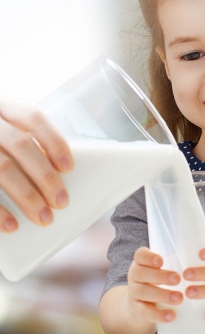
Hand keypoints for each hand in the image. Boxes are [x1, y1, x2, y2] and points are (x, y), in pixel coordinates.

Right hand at [0, 100, 73, 231]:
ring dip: (26, 196)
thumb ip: (22, 145)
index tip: (69, 168)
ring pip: (2, 168)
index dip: (54, 141)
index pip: (33, 117)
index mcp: (1, 107)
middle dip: (45, 176)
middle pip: (21, 145)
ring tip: (43, 217)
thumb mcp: (4, 133)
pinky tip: (10, 225)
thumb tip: (59, 174)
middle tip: (61, 202)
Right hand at [126, 247, 183, 323]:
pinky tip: (171, 315)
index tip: (161, 261)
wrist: (140, 304)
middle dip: (160, 276)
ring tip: (179, 298)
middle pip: (141, 273)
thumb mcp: (162, 269)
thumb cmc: (158, 280)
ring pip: (144, 292)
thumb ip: (175, 262)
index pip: (140, 255)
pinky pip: (145, 312)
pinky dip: (158, 314)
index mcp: (141, 262)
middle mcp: (135, 275)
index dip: (149, 257)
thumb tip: (201, 258)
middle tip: (177, 279)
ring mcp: (134, 292)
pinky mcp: (136, 309)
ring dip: (162, 295)